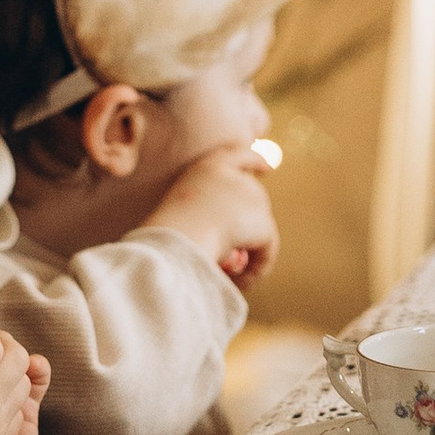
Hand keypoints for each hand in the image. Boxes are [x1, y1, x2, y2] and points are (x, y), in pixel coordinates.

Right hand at [147, 142, 278, 288]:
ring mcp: (250, 197)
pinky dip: (256, 268)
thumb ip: (201, 217)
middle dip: (251, 225)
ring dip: (250, 253)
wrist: (178, 236)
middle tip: (235, 257)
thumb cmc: (166, 234)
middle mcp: (234, 176)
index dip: (253, 159)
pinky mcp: (263, 222)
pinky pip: (265, 252)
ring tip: (235, 275)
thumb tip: (226, 243)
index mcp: (207, 168)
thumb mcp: (178, 216)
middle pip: (254, 201)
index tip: (268, 167)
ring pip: (259, 230)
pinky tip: (242, 280)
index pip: (236, 154)